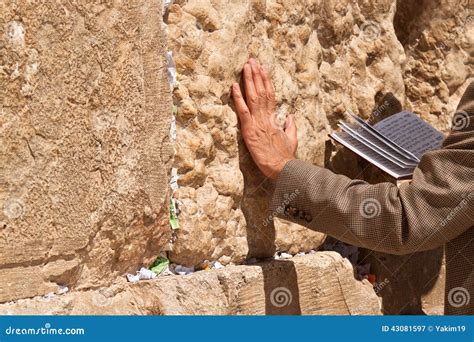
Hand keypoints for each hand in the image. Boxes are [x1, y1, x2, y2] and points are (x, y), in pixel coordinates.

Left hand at [232, 58, 297, 179]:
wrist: (283, 167)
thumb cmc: (286, 156)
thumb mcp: (292, 139)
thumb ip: (290, 126)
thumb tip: (290, 116)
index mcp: (274, 119)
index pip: (270, 95)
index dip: (266, 81)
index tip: (263, 69)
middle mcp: (266, 117)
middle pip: (261, 91)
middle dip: (257, 74)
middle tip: (252, 60)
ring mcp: (258, 123)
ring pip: (253, 96)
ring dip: (249, 80)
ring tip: (246, 65)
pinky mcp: (250, 130)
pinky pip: (243, 111)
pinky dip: (238, 98)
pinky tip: (234, 86)